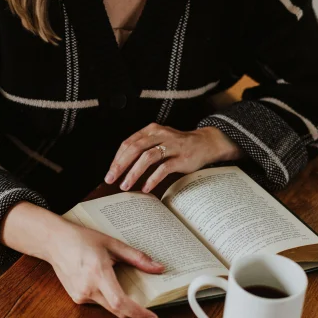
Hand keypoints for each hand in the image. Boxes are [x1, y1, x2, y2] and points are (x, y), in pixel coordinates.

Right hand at [0, 202, 164, 317]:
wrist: (55, 242)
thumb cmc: (82, 239)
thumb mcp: (112, 244)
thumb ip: (137, 257)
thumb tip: (158, 268)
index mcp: (98, 273)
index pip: (121, 302)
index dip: (138, 313)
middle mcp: (88, 288)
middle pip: (117, 310)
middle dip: (133, 310)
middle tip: (147, 304)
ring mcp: (80, 295)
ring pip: (108, 307)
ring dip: (119, 301)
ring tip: (119, 281)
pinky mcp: (76, 297)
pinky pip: (98, 302)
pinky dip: (107, 297)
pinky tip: (103, 280)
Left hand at [104, 123, 243, 192]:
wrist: (206, 143)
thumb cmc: (178, 145)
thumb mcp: (159, 140)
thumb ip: (143, 148)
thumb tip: (121, 165)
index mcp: (152, 130)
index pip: (129, 143)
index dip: (117, 158)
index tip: (110, 172)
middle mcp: (160, 135)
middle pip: (135, 149)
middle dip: (120, 165)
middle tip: (111, 179)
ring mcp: (172, 146)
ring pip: (147, 157)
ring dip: (134, 173)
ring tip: (126, 185)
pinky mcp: (182, 158)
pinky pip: (164, 168)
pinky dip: (152, 179)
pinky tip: (145, 187)